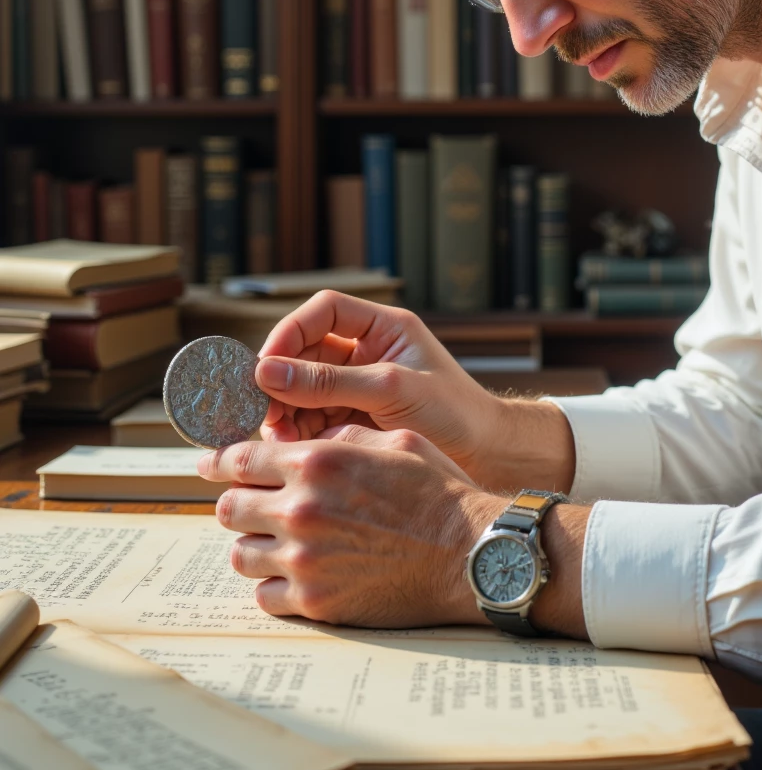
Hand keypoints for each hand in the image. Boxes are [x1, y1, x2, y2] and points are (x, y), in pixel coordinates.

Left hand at [199, 424, 502, 626]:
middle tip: (255, 506)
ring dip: (254, 545)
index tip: (209, 465)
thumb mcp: (393, 439)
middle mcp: (301, 509)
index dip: (219, 461)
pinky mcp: (315, 602)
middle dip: (240, 502)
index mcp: (317, 462)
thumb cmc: (438, 493)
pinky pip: (264, 596)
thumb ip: (341, 434)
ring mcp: (303, 560)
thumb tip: (307, 438)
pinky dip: (273, 586)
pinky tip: (294, 576)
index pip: (239, 459)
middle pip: (229, 507)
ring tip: (277, 542)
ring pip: (239, 553)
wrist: (468, 554)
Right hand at [253, 291, 575, 493]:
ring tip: (279, 436)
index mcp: (382, 328)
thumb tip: (267, 371)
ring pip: (303, 387)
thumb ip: (329, 382)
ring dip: (286, 409)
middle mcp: (367, 351)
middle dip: (281, 379)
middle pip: (305, 351)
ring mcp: (358, 386)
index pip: (322, 311)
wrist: (488, 459)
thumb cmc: (455, 415)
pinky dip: (300, 431)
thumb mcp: (390, 391)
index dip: (289, 332)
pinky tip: (295, 448)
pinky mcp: (354, 419)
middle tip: (264, 410)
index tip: (266, 365)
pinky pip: (314, 417)